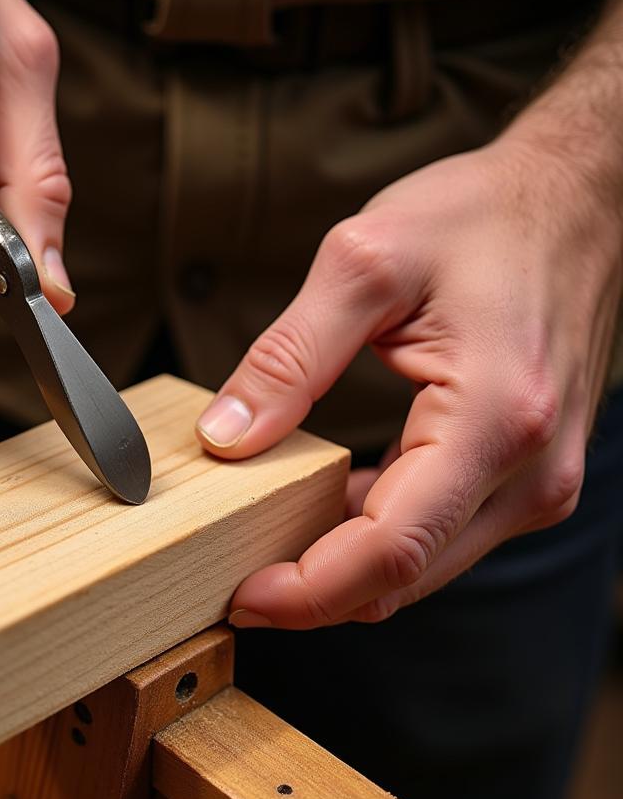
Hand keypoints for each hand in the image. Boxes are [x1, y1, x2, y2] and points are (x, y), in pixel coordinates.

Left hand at [195, 139, 621, 627]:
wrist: (574, 201)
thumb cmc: (481, 216)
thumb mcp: (364, 263)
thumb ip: (289, 358)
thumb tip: (225, 439)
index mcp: (496, 419)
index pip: (392, 548)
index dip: (309, 589)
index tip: (240, 597)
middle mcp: (531, 471)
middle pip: (407, 576)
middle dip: (314, 594)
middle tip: (230, 583)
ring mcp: (536, 481)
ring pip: (423, 566)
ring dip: (342, 571)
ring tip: (262, 546)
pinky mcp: (524, 475)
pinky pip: (440, 532)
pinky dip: (374, 537)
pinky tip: (321, 510)